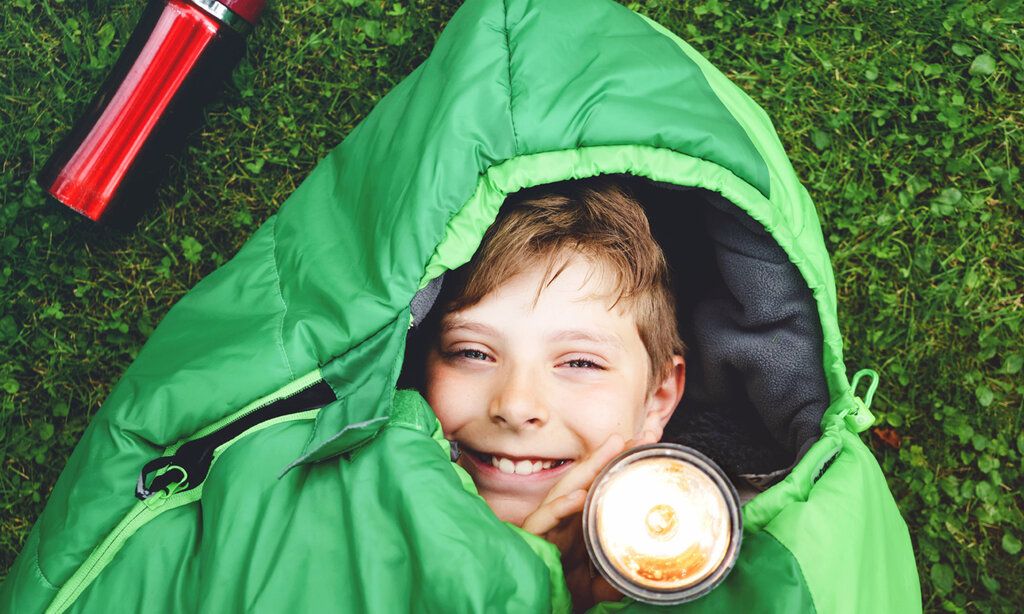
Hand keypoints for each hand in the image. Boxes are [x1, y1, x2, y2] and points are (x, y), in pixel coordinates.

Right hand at [521, 430, 658, 610]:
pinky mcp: (532, 537)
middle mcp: (564, 516)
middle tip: (634, 436)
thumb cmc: (562, 586)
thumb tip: (640, 572)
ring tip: (612, 448)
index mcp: (578, 521)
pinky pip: (545, 519)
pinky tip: (577, 495)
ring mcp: (548, 524)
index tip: (644, 447)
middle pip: (586, 480)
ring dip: (590, 468)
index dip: (618, 467)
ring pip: (567, 489)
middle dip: (609, 456)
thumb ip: (615, 576)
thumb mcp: (597, 583)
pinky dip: (561, 507)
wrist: (533, 601)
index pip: (599, 487)